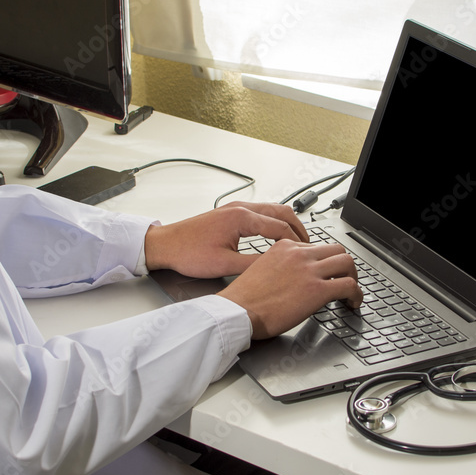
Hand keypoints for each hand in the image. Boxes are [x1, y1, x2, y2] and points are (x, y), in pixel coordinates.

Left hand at [144, 202, 308, 278]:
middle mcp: (240, 208)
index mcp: (241, 218)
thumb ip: (254, 264)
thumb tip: (276, 266)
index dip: (297, 243)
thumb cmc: (188, 253)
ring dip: (287, 223)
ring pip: (271, 209)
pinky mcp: (229, 212)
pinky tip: (275, 235)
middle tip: (309, 245)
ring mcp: (234, 208)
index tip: (307, 254)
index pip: (280, 228)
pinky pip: (260, 212)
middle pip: (281, 212)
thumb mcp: (224, 265)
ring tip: (297, 240)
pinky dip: (274, 221)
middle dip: (298, 228)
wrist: (165, 244)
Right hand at [218, 240, 361, 339]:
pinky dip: (356, 294)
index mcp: (284, 247)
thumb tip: (293, 278)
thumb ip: (280, 267)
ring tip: (351, 291)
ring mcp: (309, 271)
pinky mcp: (317, 290)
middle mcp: (298, 254)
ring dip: (353, 277)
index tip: (325, 272)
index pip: (315, 247)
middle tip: (344, 278)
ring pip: (347, 263)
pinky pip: (349, 286)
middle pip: (336, 250)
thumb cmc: (243, 298)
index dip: (324, 261)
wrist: (237, 311)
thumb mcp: (260, 269)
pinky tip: (353, 303)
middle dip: (344, 265)